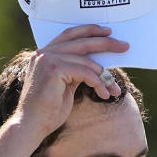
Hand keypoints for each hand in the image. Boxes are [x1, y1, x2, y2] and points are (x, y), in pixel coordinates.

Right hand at [15, 24, 129, 137]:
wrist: (32, 125)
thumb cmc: (49, 110)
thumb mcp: (66, 85)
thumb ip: (76, 71)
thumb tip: (96, 66)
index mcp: (44, 54)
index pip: (70, 34)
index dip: (89, 31)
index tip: (108, 33)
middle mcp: (44, 53)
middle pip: (81, 42)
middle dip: (106, 43)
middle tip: (124, 46)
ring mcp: (48, 59)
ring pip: (86, 60)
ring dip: (105, 75)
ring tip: (114, 89)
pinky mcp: (54, 69)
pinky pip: (85, 72)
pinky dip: (98, 83)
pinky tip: (104, 95)